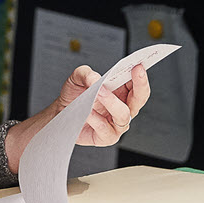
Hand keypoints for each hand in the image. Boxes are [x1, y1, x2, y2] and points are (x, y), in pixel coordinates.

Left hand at [4, 64, 150, 172]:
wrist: (60, 113)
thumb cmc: (75, 95)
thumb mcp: (77, 78)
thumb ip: (85, 73)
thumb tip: (95, 78)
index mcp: (123, 93)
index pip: (139, 85)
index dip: (142, 76)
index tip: (139, 65)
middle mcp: (124, 108)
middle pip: (139, 99)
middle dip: (140, 85)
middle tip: (134, 71)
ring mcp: (116, 124)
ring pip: (123, 114)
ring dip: (112, 102)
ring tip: (98, 92)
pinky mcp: (105, 137)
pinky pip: (106, 129)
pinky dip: (97, 120)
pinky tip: (87, 112)